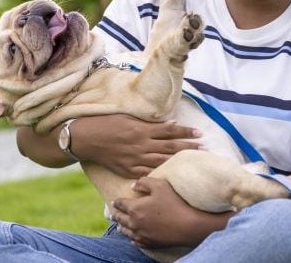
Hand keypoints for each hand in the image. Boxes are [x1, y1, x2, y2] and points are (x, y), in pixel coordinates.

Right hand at [71, 115, 200, 177]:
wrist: (86, 138)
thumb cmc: (106, 123)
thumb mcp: (128, 117)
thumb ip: (149, 122)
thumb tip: (170, 123)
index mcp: (141, 130)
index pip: (170, 130)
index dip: (185, 132)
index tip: (199, 133)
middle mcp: (141, 145)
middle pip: (170, 147)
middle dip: (188, 147)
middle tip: (204, 148)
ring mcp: (135, 159)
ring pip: (163, 160)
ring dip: (179, 160)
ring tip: (194, 160)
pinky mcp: (128, 170)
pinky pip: (149, 172)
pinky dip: (161, 172)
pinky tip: (172, 173)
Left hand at [111, 177, 220, 248]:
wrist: (188, 226)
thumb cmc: (174, 203)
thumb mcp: (160, 185)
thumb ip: (144, 182)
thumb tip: (133, 186)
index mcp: (134, 208)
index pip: (121, 204)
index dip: (117, 202)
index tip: (114, 202)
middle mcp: (134, 223)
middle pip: (120, 219)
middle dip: (116, 215)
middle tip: (112, 214)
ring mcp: (141, 235)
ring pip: (126, 232)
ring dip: (121, 228)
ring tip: (119, 227)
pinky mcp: (149, 244)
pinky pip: (136, 242)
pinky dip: (132, 239)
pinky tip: (132, 239)